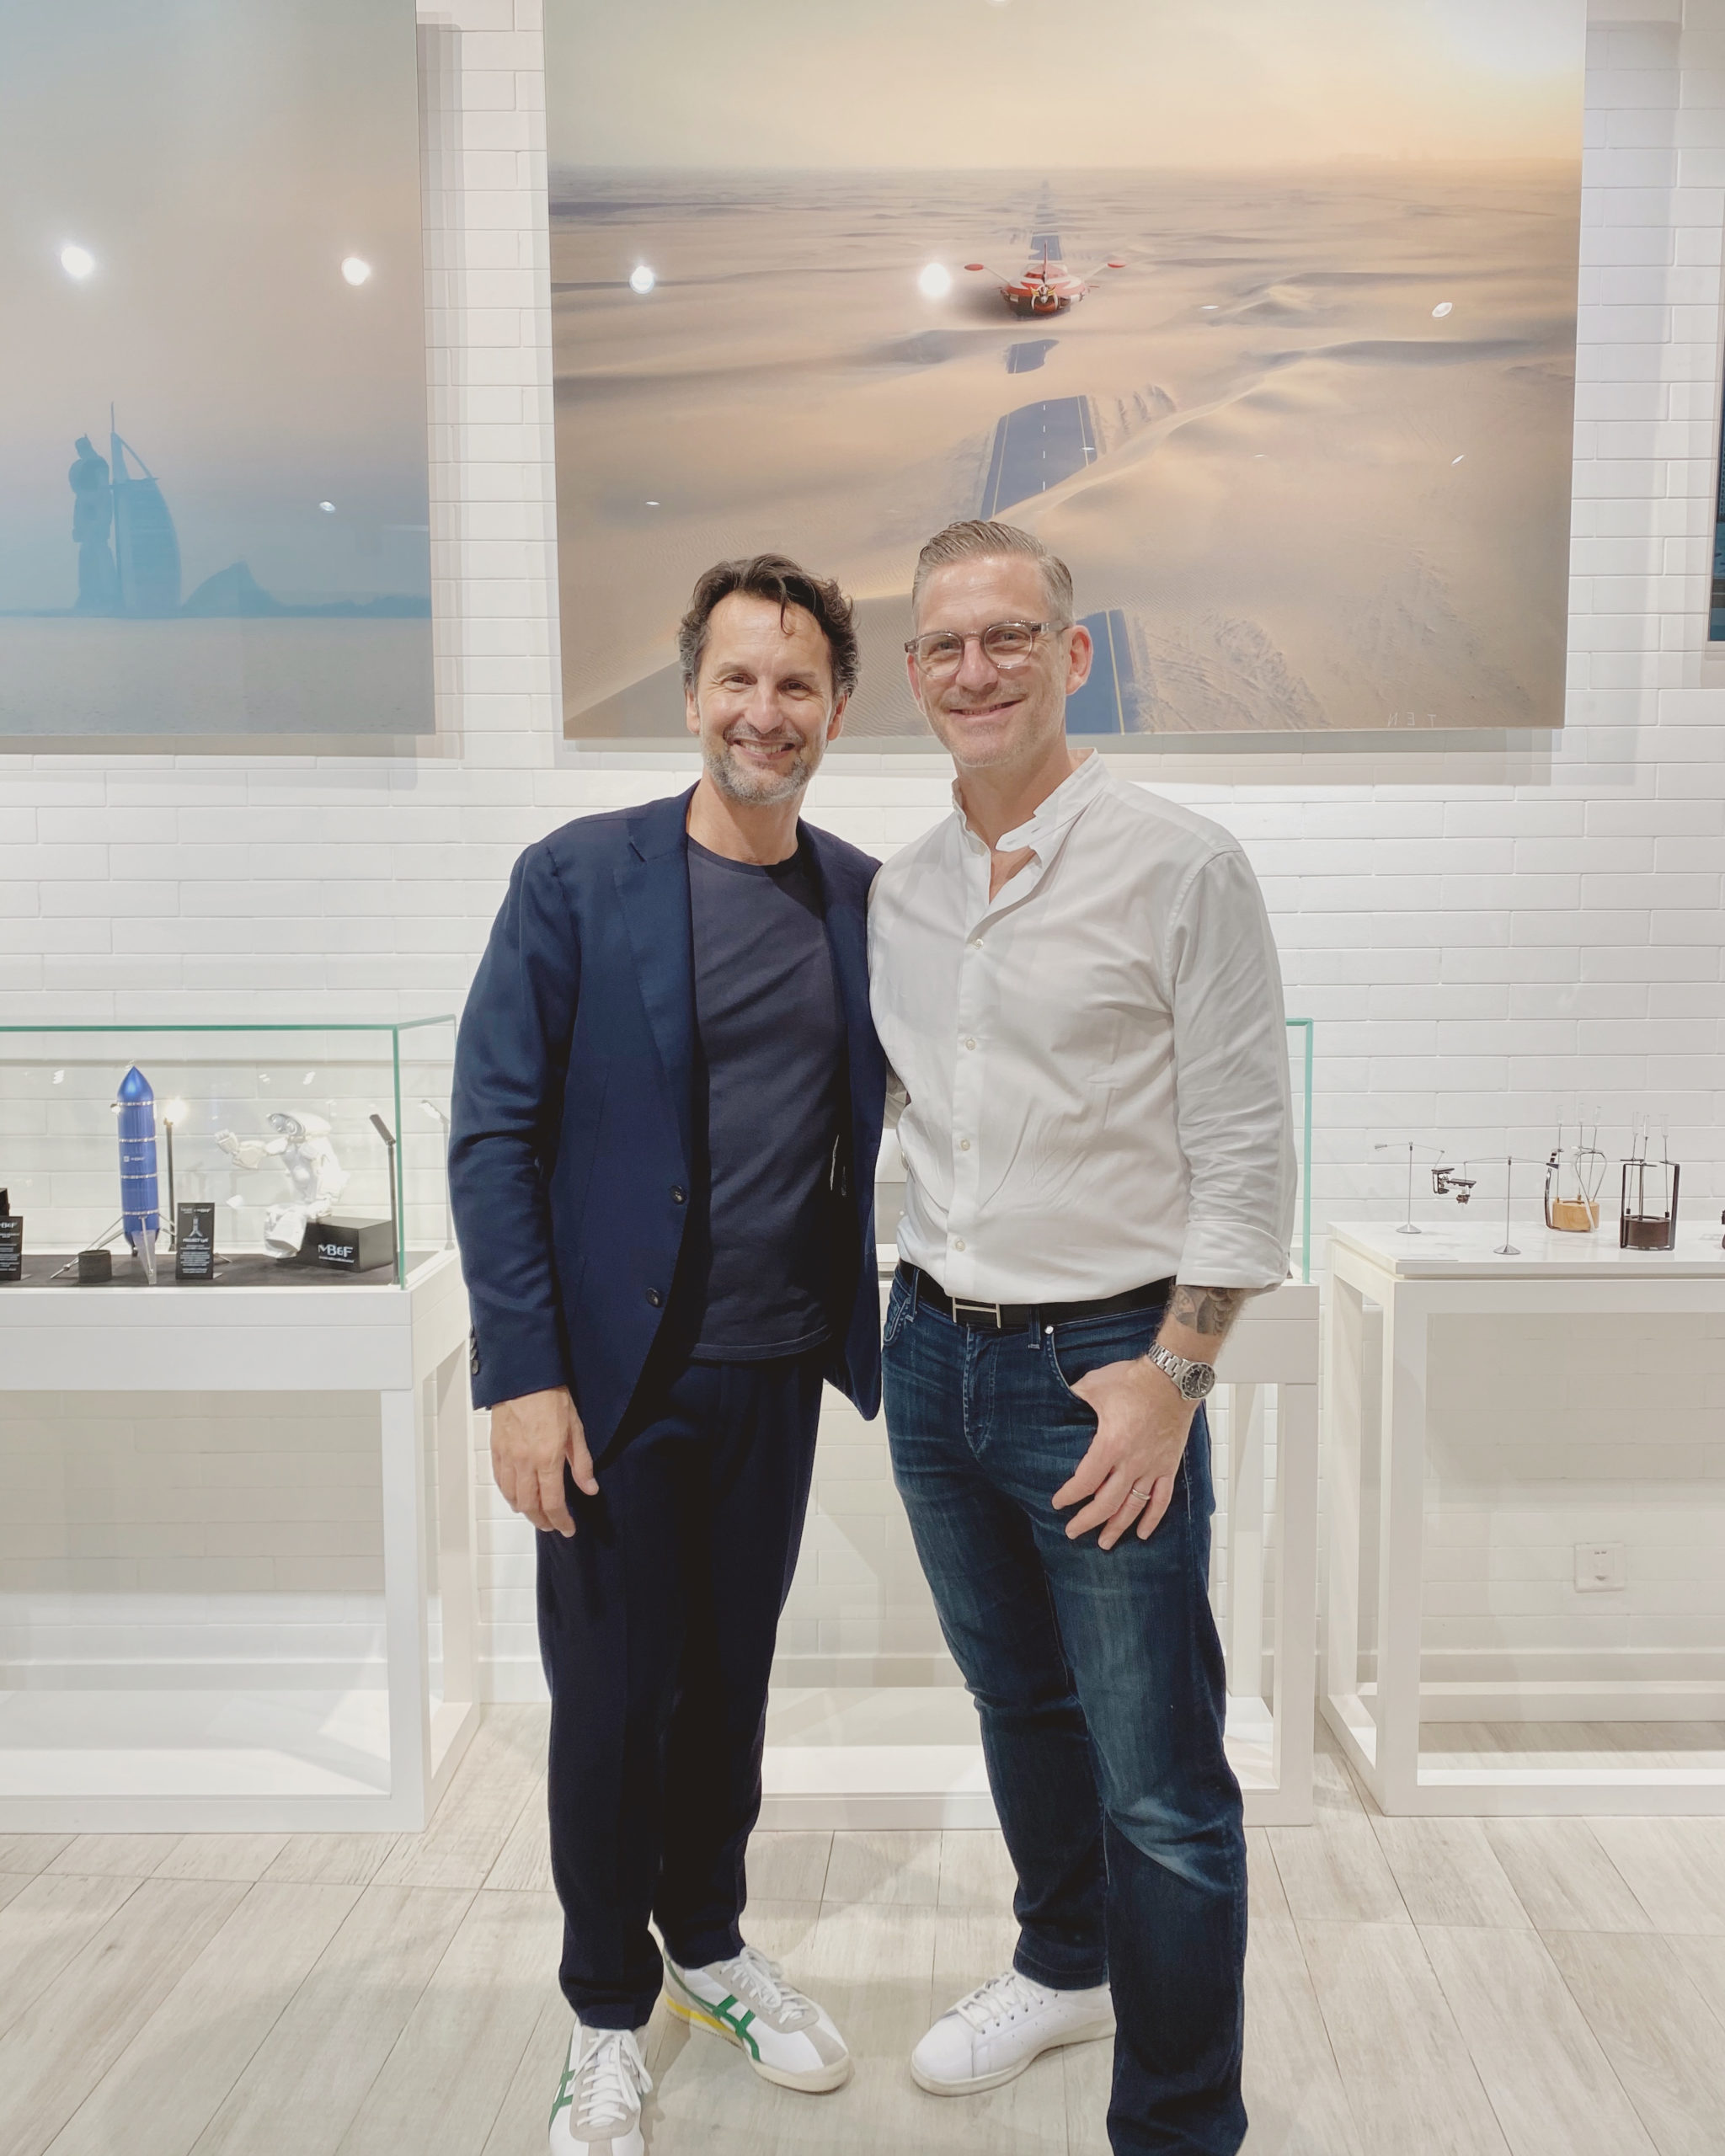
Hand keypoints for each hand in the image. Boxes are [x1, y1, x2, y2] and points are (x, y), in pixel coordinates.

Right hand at [489, 1386, 596, 1537]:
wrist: (524, 1378)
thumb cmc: (551, 1397)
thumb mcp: (576, 1430)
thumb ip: (581, 1464)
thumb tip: (589, 1489)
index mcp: (547, 1458)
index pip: (553, 1503)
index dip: (561, 1521)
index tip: (568, 1528)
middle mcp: (524, 1462)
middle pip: (530, 1506)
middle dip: (543, 1521)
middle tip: (554, 1525)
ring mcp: (507, 1457)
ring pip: (512, 1497)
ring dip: (526, 1511)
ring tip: (537, 1514)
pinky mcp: (496, 1450)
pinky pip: (500, 1481)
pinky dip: (509, 1494)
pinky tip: (517, 1496)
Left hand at [1052, 1356, 1194, 1548]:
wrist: (1173, 1379)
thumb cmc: (1135, 1381)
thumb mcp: (1094, 1385)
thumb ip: (1074, 1398)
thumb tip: (1056, 1399)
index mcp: (1111, 1444)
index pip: (1086, 1481)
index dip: (1070, 1495)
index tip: (1058, 1503)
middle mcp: (1132, 1462)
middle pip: (1107, 1502)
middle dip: (1087, 1521)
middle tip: (1072, 1532)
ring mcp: (1152, 1467)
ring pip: (1133, 1507)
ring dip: (1117, 1527)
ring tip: (1104, 1543)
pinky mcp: (1167, 1466)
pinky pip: (1161, 1499)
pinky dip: (1152, 1518)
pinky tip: (1142, 1533)